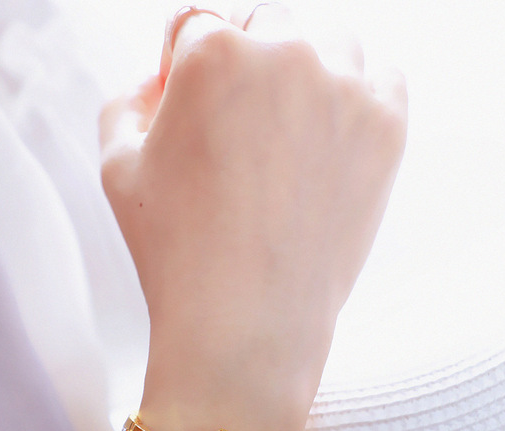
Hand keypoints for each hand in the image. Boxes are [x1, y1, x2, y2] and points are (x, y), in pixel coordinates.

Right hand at [99, 4, 406, 430]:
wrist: (246, 326)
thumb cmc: (179, 255)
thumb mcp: (117, 168)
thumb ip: (129, 101)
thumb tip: (159, 83)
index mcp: (212, 52)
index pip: (198, 22)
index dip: (188, 67)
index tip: (197, 104)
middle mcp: (284, 53)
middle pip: (269, 23)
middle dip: (252, 65)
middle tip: (244, 129)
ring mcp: (344, 89)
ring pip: (331, 44)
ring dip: (309, 74)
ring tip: (289, 139)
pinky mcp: (387, 128)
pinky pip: (383, 78)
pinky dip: (362, 98)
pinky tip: (333, 141)